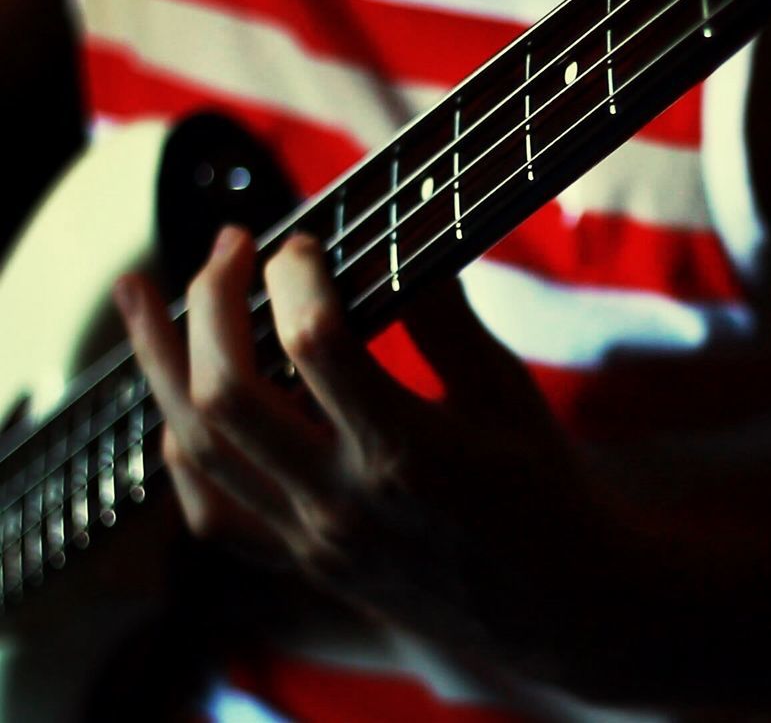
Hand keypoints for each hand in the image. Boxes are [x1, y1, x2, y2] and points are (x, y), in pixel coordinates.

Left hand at [112, 226, 577, 623]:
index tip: (306, 241)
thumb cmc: (544, 490)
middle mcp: (345, 501)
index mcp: (408, 452)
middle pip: (230, 390)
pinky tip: (176, 406)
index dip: (299, 274)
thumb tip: (400, 239)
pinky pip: (213, 512)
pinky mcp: (306, 560)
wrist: (555, 603)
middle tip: (230, 244)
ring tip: (142, 295)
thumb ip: (445, 320)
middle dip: (212, 300)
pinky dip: (183, 450)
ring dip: (162, 362)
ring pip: (199, 446)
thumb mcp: (506, 394)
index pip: (318, 341)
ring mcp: (315, 537)